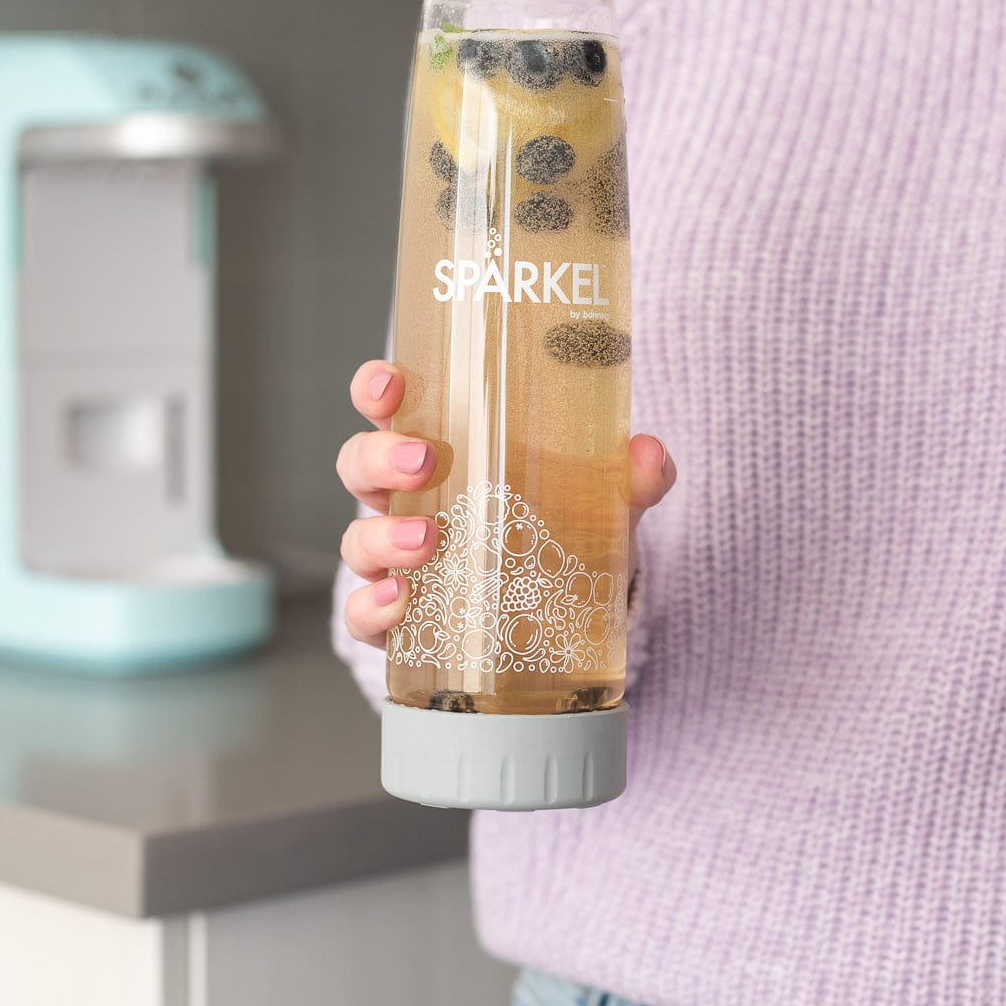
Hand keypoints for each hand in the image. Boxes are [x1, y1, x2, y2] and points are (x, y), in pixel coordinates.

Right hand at [336, 359, 675, 649]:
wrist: (563, 621)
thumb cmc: (559, 532)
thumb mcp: (600, 499)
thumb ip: (630, 476)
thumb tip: (649, 451)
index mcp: (440, 452)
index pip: (389, 407)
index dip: (377, 389)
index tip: (393, 384)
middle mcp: (406, 501)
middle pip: (360, 466)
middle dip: (379, 457)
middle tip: (424, 459)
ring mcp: (396, 562)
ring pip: (357, 539)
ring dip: (382, 535)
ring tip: (426, 541)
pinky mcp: (399, 621)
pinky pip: (362, 615)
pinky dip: (372, 609)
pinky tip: (401, 603)